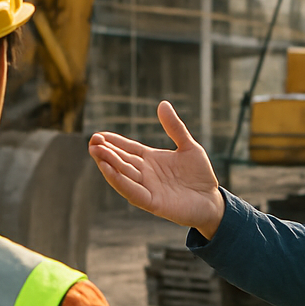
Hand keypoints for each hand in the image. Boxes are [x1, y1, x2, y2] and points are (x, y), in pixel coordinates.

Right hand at [88, 101, 226, 237]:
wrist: (212, 201)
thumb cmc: (200, 175)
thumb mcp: (189, 146)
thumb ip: (175, 127)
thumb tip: (163, 104)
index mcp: (151, 160)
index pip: (127, 149)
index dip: (113, 142)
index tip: (98, 135)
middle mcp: (145, 174)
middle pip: (121, 160)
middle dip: (105, 151)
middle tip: (92, 141)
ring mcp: (147, 188)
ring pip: (123, 174)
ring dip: (108, 164)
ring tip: (95, 151)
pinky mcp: (152, 202)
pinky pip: (132, 191)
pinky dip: (119, 181)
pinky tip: (108, 170)